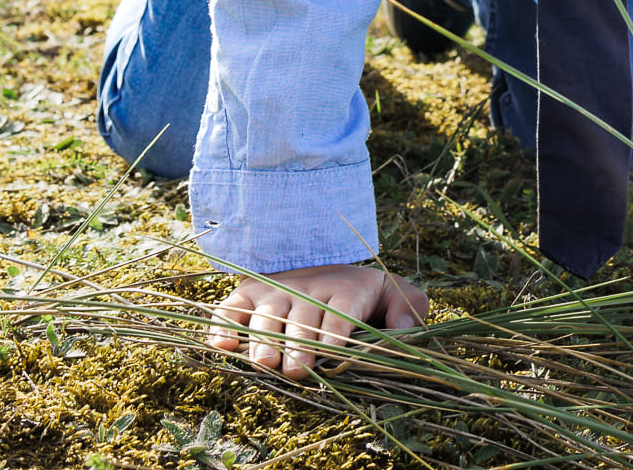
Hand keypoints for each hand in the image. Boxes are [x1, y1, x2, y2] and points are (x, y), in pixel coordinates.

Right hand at [208, 262, 428, 375]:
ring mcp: (276, 291)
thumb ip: (409, 306)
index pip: (340, 310)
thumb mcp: (393, 292)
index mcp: (344, 290)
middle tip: (295, 370)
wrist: (324, 262)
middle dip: (297, 343)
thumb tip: (404, 329)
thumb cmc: (361, 293)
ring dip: (263, 337)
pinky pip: (232, 307)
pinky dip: (224, 324)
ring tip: (265, 363)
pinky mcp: (250, 295)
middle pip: (300, 315)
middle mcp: (308, 289)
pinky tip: (223, 344)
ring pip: (266, 312)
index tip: (332, 354)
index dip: (335, 332)